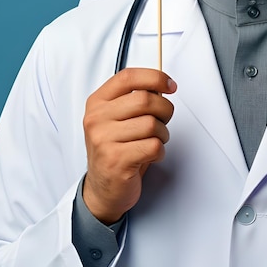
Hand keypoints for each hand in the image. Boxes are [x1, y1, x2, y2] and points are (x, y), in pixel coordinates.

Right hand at [82, 68, 176, 223]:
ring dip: (163, 134)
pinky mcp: (116, 160)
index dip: (155, 77)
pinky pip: (154, 146)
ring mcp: (104, 139)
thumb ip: (135, 99)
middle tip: (164, 120)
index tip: (170, 85)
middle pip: (145, 99)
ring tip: (154, 141)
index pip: (128, 77)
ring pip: (152, 124)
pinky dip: (160, 151)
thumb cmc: (116, 149)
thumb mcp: (118, 118)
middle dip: (165, 109)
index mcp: (97, 102)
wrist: (103, 189)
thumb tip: (163, 85)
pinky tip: (150, 155)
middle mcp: (97, 119)